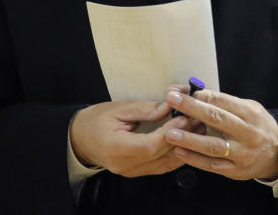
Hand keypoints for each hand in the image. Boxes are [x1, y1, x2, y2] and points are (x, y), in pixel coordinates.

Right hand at [69, 100, 189, 176]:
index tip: (184, 117)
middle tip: (198, 119)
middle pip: (161, 156)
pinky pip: (162, 166)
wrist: (80, 138)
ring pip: (166, 164)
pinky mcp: (138, 171)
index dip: (170, 132)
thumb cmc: (95, 121)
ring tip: (198, 128)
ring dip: (184, 146)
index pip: (150, 146)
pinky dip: (176, 153)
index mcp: (117, 149)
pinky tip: (187, 140)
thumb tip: (169, 107)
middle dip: (183, 137)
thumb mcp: (118, 109)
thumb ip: (145, 109)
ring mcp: (132, 171)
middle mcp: (126, 165)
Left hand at [164, 88, 277, 180]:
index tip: (183, 91)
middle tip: (172, 101)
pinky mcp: (235, 170)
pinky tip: (179, 151)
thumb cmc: (258, 127)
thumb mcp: (249, 109)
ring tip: (170, 133)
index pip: (224, 102)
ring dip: (190, 139)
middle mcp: (248, 134)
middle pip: (217, 119)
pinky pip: (212, 165)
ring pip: (213, 146)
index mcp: (251, 114)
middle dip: (192, 109)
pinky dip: (194, 159)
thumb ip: (226, 103)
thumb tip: (198, 93)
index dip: (202, 96)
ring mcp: (242, 154)